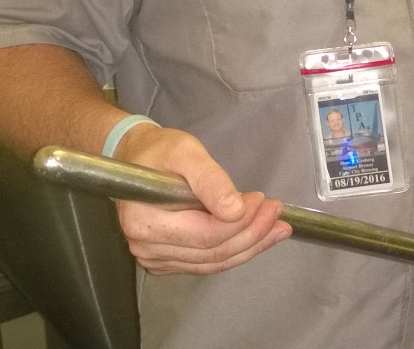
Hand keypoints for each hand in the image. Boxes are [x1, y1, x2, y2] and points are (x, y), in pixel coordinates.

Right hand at [112, 123, 291, 274]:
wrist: (136, 157)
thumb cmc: (159, 150)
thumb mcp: (185, 152)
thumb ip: (209, 180)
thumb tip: (235, 210)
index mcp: (146, 222)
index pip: (206, 234)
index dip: (241, 222)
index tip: (264, 200)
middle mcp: (147, 248)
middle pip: (212, 252)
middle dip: (251, 234)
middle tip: (277, 214)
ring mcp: (155, 258)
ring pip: (212, 262)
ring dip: (248, 246)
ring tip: (276, 228)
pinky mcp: (166, 260)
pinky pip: (205, 262)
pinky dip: (233, 251)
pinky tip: (255, 237)